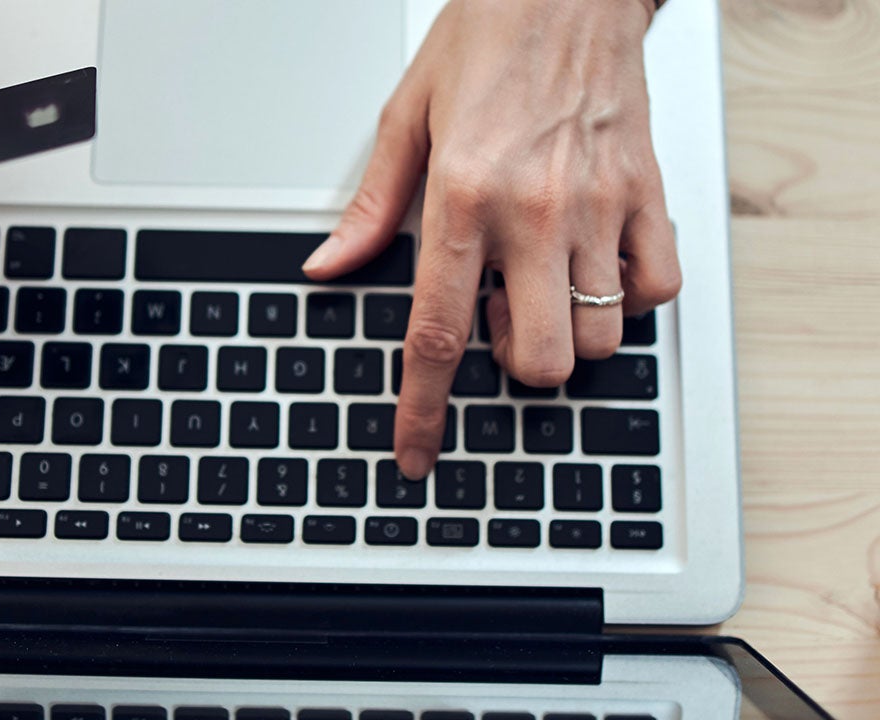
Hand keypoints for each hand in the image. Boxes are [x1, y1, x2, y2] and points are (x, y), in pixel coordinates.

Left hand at [303, 0, 681, 479]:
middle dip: (514, 365)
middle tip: (500, 318)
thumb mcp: (404, 117)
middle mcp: (535, 212)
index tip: (416, 452)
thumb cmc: (487, 36)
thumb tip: (329, 267)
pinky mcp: (649, 195)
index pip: (437, 332)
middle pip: (538, 360)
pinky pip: (656, 291)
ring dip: (567, 335)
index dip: (422, 408)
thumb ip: (371, 207)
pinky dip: (628, 301)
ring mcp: (601, 208)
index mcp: (461, 197)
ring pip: (599, 339)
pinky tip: (596, 267)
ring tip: (544, 285)